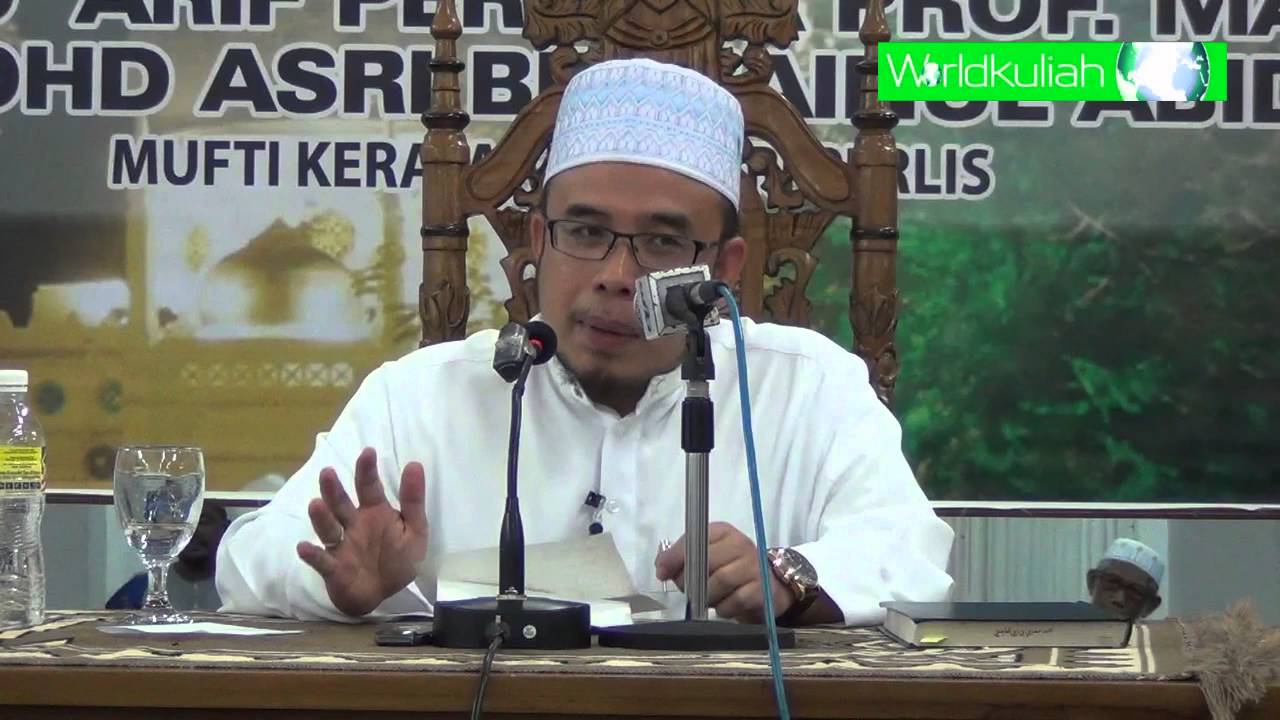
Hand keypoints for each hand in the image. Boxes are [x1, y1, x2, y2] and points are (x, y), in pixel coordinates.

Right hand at [296, 447, 427, 616]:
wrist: (384, 595)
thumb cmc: (398, 559)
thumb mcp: (415, 530)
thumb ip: (413, 501)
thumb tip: (415, 464)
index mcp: (375, 512)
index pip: (369, 487)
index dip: (367, 470)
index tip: (368, 452)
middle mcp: (354, 524)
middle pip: (341, 504)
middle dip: (334, 489)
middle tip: (327, 472)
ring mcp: (341, 546)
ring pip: (328, 528)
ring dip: (321, 517)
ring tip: (315, 504)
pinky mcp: (333, 569)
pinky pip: (321, 561)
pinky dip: (312, 555)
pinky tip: (304, 547)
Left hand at [655, 522, 792, 623]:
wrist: (771, 585)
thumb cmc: (732, 570)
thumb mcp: (708, 557)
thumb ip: (683, 558)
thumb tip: (661, 567)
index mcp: (723, 532)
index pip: (695, 539)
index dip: (676, 556)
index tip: (662, 572)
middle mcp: (740, 544)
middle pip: (706, 562)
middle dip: (689, 581)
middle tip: (687, 591)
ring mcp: (753, 566)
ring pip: (720, 582)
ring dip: (707, 596)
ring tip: (707, 599)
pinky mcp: (762, 589)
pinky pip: (735, 601)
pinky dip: (724, 608)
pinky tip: (724, 606)